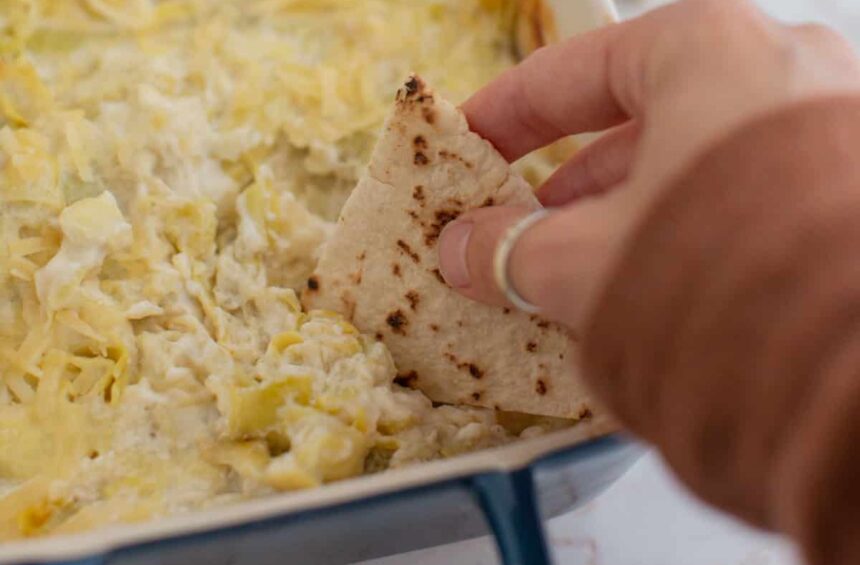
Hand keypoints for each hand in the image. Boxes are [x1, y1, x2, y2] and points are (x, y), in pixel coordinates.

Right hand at [438, 0, 859, 331]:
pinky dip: (684, 231)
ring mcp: (828, 128)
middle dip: (566, 181)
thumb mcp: (585, 259)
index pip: (572, 71)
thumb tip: (462, 251)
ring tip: (574, 271)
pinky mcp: (849, 190)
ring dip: (623, 212)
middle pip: (637, 119)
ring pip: (692, 160)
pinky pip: (741, 196)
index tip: (469, 141)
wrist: (857, 372)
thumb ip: (510, 248)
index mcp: (708, 49)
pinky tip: (650, 284)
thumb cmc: (723, 278)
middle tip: (515, 226)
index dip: (504, 113)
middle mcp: (781, 69)